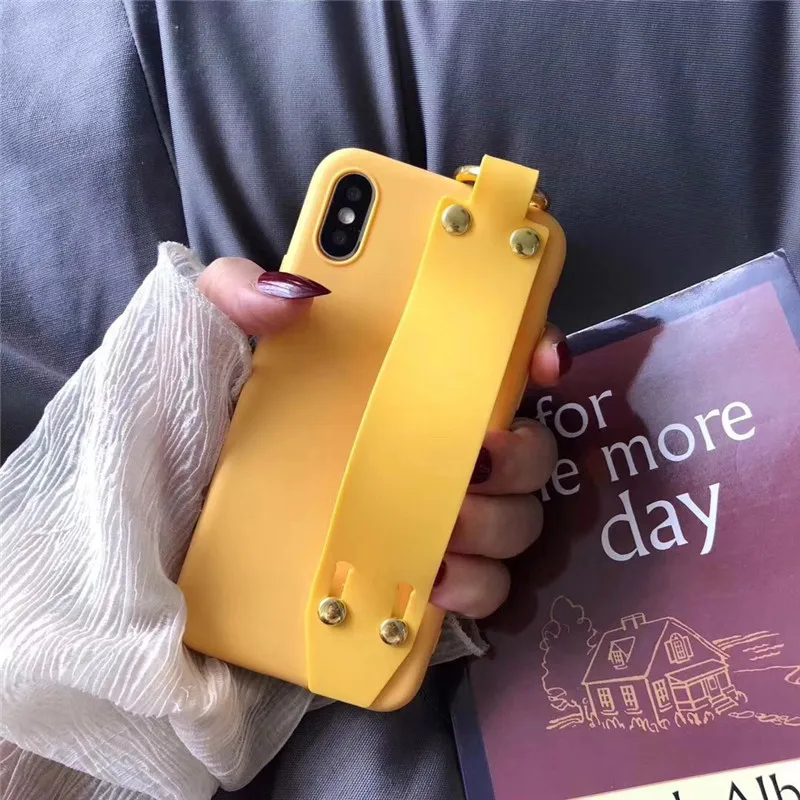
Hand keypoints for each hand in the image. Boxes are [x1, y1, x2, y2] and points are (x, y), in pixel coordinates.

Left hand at [198, 257, 569, 620]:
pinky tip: (438, 582)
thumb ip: (241, 295)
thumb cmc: (207, 415)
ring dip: (499, 524)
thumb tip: (292, 293)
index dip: (533, 348)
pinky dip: (476, 588)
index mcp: (401, 377)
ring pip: (513, 517)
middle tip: (477, 461)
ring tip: (449, 532)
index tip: (539, 363)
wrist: (178, 508)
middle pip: (521, 443)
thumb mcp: (216, 339)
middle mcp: (428, 441)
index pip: (494, 352)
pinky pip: (478, 588)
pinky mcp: (411, 571)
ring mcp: (424, 509)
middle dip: (521, 454)